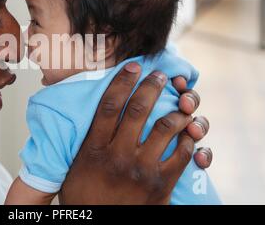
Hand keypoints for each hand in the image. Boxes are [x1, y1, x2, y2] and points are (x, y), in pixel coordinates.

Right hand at [59, 62, 206, 204]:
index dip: (122, 82)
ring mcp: (142, 170)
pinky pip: (183, 155)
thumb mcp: (74, 168)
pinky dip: (189, 139)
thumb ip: (83, 142)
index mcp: (94, 150)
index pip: (109, 107)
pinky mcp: (161, 185)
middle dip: (152, 87)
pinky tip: (188, 132)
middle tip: (160, 77)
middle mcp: (118, 156)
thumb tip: (82, 116)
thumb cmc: (85, 197)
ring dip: (175, 111)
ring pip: (165, 128)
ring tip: (180, 103)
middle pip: (138, 111)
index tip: (133, 67)